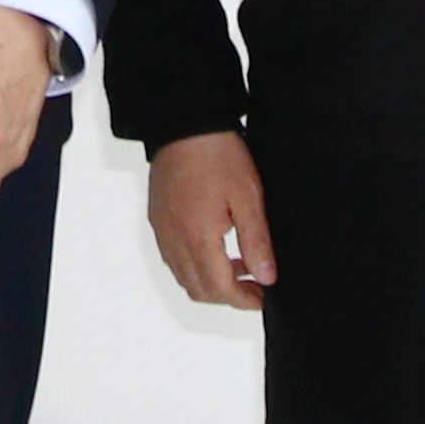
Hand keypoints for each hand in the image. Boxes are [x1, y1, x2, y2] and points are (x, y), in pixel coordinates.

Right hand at [144, 129, 274, 311]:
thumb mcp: (248, 197)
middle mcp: (174, 239)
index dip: (242, 300)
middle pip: (197, 290)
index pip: (218, 288)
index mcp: (197, 236)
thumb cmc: (216, 154)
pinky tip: (215, 246)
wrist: (184, 124)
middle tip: (254, 285)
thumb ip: (257, 242)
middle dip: (227, 295)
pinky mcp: (158, 218)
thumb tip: (266, 277)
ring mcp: (162, 229)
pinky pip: (173, 256)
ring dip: (210, 281)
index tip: (262, 298)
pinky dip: (194, 264)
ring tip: (240, 264)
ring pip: (183, 276)